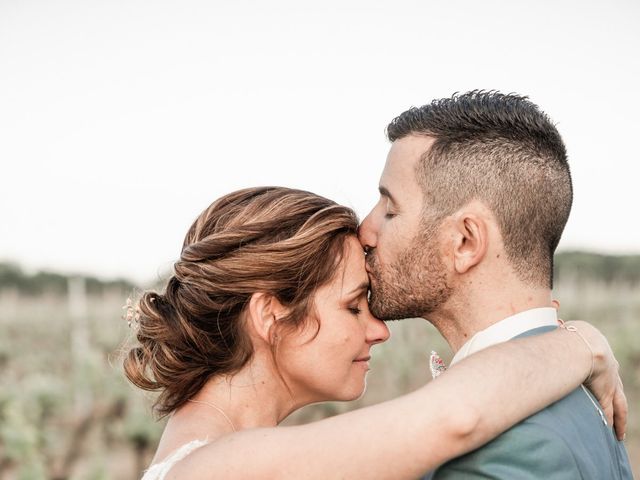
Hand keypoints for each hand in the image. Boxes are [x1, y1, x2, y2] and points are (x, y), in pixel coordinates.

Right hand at [565, 321, 626, 440]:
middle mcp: (610, 371)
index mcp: (602, 356)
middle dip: (618, 404)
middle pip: (617, 392)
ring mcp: (610, 384)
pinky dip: (612, 422)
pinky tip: (613, 433)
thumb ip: (564, 333)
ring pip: (619, 405)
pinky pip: (610, 412)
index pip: (607, 374)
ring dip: (619, 419)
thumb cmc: (572, 336)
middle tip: (620, 417)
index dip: (607, 383)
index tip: (606, 389)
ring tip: (619, 433)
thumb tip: (556, 325)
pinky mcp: (606, 394)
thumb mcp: (571, 333)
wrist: (583, 343)